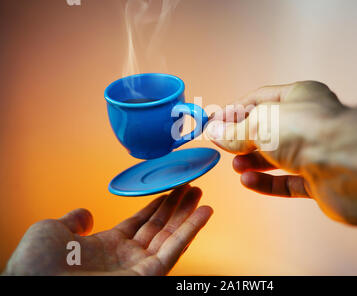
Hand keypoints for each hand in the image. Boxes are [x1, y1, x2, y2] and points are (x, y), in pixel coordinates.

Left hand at [3, 186, 212, 274]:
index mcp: (107, 246)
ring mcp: (139, 266)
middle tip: (191, 187)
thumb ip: (73, 221)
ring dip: (188, 214)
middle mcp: (126, 256)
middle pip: (159, 226)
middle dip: (176, 206)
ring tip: (201, 194)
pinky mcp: (150, 276)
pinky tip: (205, 212)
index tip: (169, 190)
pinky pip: (175, 249)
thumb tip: (85, 213)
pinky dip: (192, 229)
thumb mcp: (53, 232)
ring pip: (171, 235)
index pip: (139, 223)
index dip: (156, 205)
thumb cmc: (36, 265)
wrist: (36, 285)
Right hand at [206, 81, 356, 224]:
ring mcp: (316, 152)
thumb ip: (234, 132)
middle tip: (223, 147)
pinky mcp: (319, 180)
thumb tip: (213, 132)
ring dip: (253, 161)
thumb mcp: (259, 124)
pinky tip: (248, 180)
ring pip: (278, 156)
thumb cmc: (307, 131)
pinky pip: (288, 181)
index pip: (259, 100)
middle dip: (243, 138)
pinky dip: (267, 182)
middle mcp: (309, 122)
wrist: (349, 165)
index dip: (234, 112)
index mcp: (299, 96)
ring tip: (236, 165)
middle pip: (269, 129)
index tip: (214, 124)